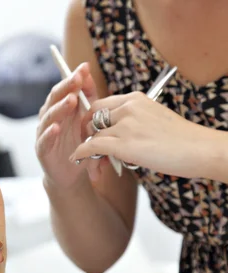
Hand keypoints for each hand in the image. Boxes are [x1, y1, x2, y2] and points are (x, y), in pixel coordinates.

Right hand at [35, 63, 107, 188]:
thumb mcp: (86, 119)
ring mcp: (44, 134)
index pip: (64, 89)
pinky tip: (55, 128)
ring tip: (70, 100)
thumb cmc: (78, 144)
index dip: (72, 78)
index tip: (83, 68)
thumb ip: (87, 98)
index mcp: (60, 109)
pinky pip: (44, 140)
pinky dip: (49, 133)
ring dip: (59, 108)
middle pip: (54, 100)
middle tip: (76, 79)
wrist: (71, 174)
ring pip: (48, 118)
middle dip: (65, 88)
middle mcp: (49, 118)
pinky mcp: (42, 151)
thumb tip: (86, 72)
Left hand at [71, 92, 206, 178]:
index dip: (90, 121)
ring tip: (94, 166)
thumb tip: (115, 135)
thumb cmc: (181, 140)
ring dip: (87, 151)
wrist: (200, 149)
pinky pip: (91, 146)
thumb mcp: (154, 120)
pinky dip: (81, 154)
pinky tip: (78, 160)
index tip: (90, 134)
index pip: (100, 105)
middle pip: (91, 118)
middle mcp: (128, 108)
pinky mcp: (124, 144)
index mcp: (135, 99)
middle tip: (90, 152)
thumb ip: (133, 121)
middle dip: (86, 135)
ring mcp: (125, 125)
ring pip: (91, 135)